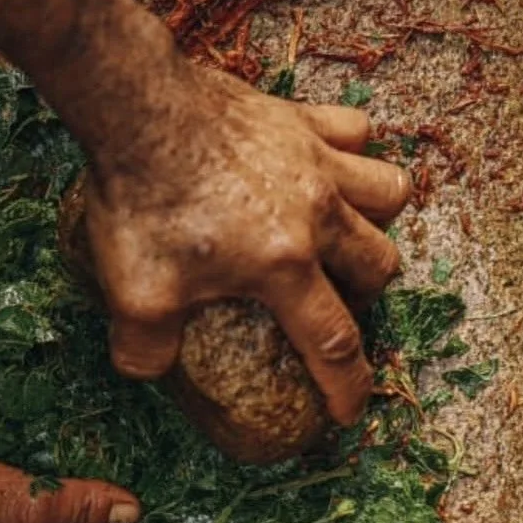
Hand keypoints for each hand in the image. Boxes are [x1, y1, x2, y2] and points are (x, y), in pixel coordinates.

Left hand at [84, 39, 410, 424]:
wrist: (138, 109)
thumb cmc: (142, 203)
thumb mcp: (134, 295)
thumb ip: (145, 349)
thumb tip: (149, 371)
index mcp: (283, 267)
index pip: (333, 342)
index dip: (346, 387)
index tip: (347, 412)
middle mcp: (316, 214)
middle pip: (377, 265)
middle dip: (364, 296)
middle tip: (333, 305)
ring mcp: (314, 160)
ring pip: (387, 193)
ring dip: (377, 221)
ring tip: (346, 235)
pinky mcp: (298, 118)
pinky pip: (354, 132)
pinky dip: (352, 151)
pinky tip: (325, 165)